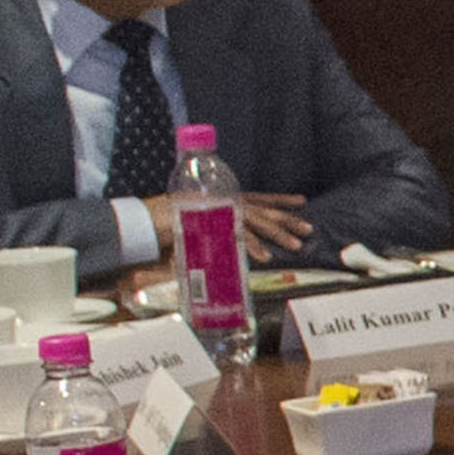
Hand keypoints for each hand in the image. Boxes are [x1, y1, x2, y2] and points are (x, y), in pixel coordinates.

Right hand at [141, 190, 313, 258]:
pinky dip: (252, 246)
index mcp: (226, 197)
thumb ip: (219, 227)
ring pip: (256, 221)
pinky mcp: (211, 224)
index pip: (260, 197)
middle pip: (263, 210)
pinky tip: (266, 257)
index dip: (280, 200)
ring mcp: (220, 210)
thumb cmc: (171, 222)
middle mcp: (226, 200)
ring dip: (277, 234)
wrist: (145, 220)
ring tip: (296, 245)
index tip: (301, 201)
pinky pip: (237, 236)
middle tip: (308, 228)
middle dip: (287, 219)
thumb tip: (234, 238)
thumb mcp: (201, 221)